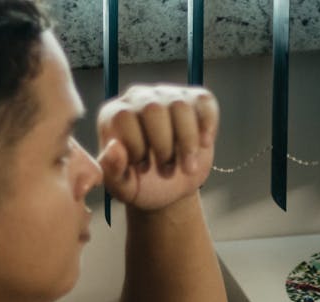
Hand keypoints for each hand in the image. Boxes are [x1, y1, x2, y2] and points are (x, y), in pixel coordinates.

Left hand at [97, 85, 219, 211]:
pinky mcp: (194, 100)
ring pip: (180, 106)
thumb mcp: (123, 187)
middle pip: (153, 109)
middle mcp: (139, 98)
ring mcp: (168, 95)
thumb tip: (114, 147)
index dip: (137, 146)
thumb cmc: (142, 185)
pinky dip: (207, 125)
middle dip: (164, 147)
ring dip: (187, 143)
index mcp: (114, 116)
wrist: (172, 188)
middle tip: (167, 171)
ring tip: (187, 166)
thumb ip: (111, 171)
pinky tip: (204, 144)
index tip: (143, 167)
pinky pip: (204, 101)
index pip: (124, 117)